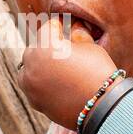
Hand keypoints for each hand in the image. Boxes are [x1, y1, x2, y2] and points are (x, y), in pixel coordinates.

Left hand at [18, 14, 124, 128]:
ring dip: (40, 65)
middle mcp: (31, 62)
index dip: (62, 25)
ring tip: (59, 70)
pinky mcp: (33, 100)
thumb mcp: (90, 47)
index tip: (67, 26)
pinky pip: (32, 86)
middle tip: (65, 51)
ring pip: (29, 67)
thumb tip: (74, 26)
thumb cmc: (99, 73)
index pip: (49, 26)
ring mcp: (30, 83)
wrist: (103, 108)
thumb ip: (77, 34)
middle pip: (37, 47)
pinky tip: (58, 85)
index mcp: (45, 44)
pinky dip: (41, 83)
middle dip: (49, 46)